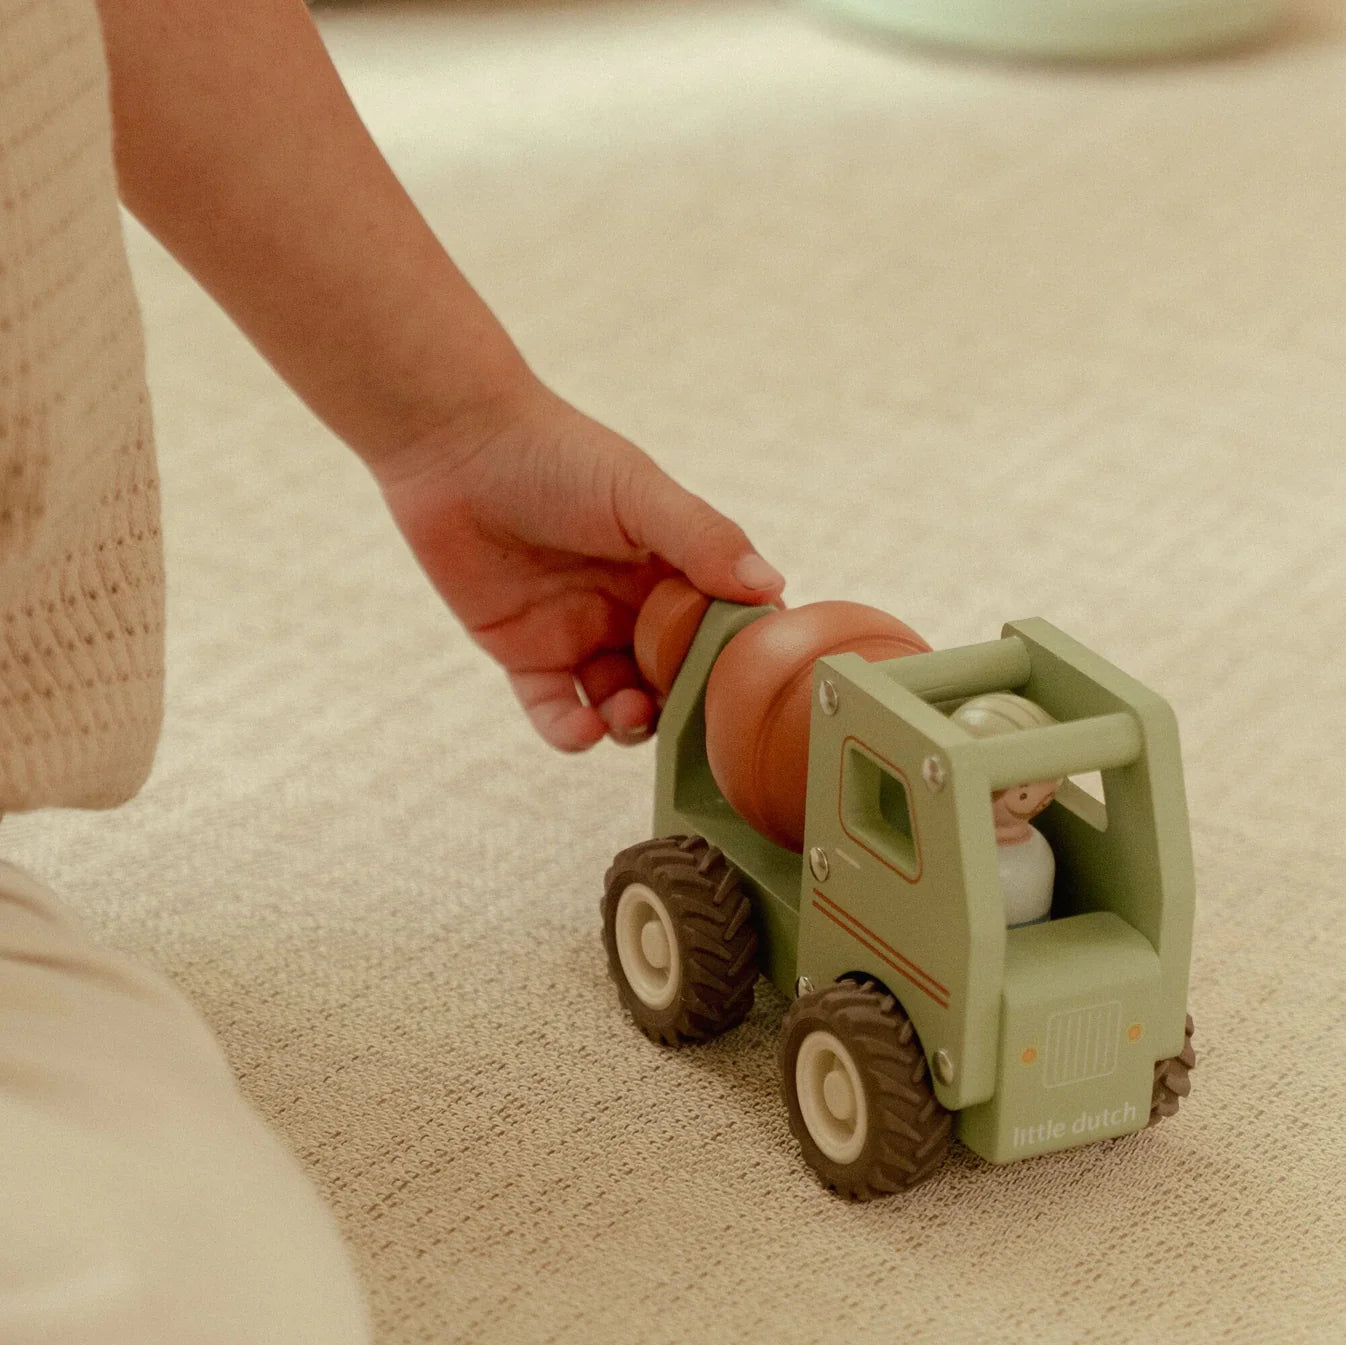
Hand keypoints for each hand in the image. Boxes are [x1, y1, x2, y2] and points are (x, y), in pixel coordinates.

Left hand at [372, 377, 784, 750]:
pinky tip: (586, 727)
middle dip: (685, 704)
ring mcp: (579, 633)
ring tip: (630, 714)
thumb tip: (770, 586)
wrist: (457, 445)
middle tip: (687, 715)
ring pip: (620, 702)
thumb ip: (704, 539)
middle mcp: (630, 606)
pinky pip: (554, 709)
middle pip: (673, 677)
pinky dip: (572, 730)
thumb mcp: (641, 494)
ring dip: (633, 722)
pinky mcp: (525, 654)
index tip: (750, 684)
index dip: (734, 658)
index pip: (718, 626)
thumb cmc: (557, 455)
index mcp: (670, 567)